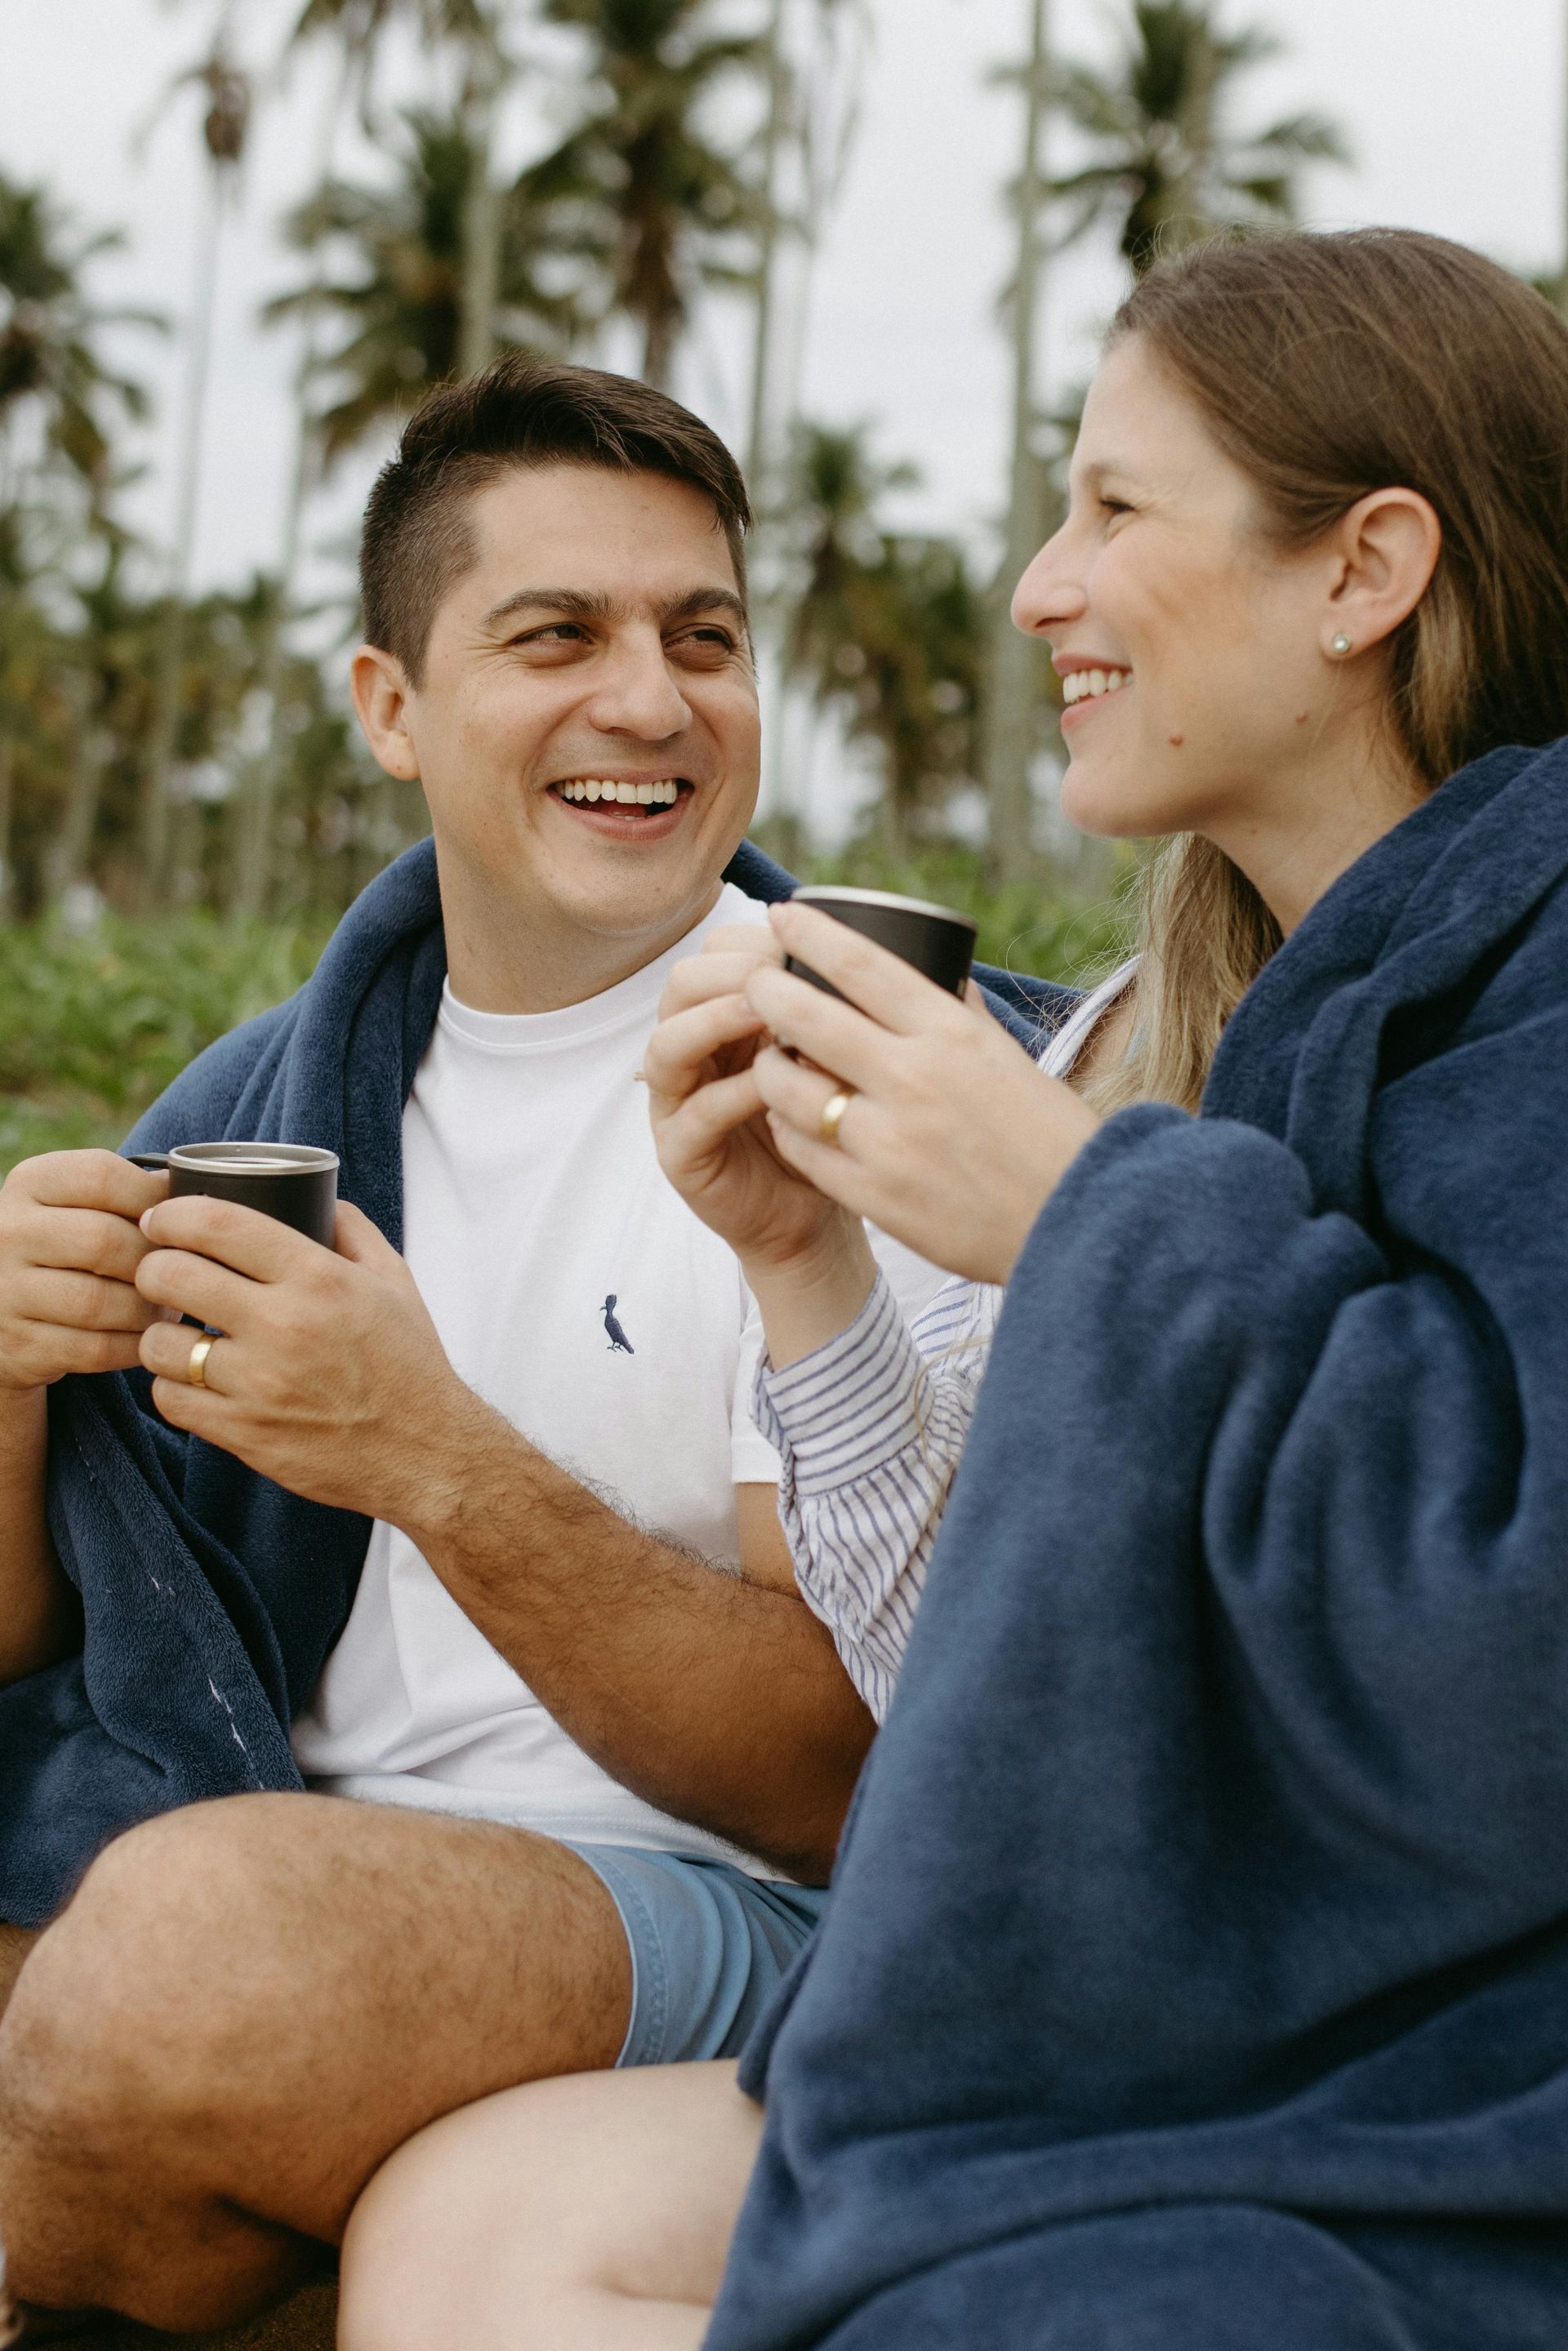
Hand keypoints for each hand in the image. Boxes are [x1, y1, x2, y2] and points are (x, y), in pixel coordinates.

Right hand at [0, 1150, 173, 1394]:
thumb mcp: (79, 1207)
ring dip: (147, 1311)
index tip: (178, 1222)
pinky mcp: (19, 1345)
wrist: (7, 1315)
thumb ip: (129, 1194)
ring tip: (166, 1309)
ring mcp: (6, 1290)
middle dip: (155, 1262)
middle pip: (103, 1240)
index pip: (101, 1176)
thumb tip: (196, 1192)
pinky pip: (93, 1349)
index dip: (153, 1199)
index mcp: (30, 1183)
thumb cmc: (69, 1251)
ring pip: (98, 1302)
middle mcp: (8, 1232)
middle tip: (182, 1275)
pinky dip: (131, 1346)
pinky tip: (146, 1338)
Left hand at [134, 1194, 485, 1534]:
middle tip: (160, 1274)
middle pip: (172, 1276)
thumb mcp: (395, 1282)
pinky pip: (170, 1400)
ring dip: (160, 1335)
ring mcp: (259, 1385)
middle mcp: (284, 1326)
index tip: (161, 1217)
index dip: (173, 1213)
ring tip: (179, 1334)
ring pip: (160, 1344)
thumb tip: (318, 1197)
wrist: (426, 1453)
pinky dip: (173, 1387)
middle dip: (153, 1268)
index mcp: (319, 1278)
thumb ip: (353, 1231)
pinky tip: (194, 1380)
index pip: (219, 1224)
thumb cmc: (409, 1364)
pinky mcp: (244, 1433)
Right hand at [646, 924, 858, 1278]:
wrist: (816, 1214)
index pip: (713, 954)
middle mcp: (691, 1052)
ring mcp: (677, 1103)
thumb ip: (826, 1008)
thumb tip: (862, 950)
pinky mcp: (679, 1154)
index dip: (751, 941)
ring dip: (715, 1020)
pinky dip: (731, 1093)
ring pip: (668, 1043)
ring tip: (763, 1012)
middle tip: (782, 972)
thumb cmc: (826, 1125)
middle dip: (732, 971)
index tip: (800, 942)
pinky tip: (771, 1085)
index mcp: (722, 1017)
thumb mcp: (829, 1053)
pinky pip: (696, 1112)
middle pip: (681, 985)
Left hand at [743, 903, 1103, 1286]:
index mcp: (951, 1035)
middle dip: (764, 991)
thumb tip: (928, 970)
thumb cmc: (1048, 1136)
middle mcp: (913, 1079)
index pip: (862, 965)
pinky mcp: (873, 1195)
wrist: (1078, 1225)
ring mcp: (888, 1141)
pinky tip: (791, 1118)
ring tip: (772, 1059)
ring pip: (788, 1087)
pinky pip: (801, 1149)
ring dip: (770, 1066)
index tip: (781, 917)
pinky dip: (787, 1127)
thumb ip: (959, 1016)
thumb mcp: (1008, 1058)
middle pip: (805, 1018)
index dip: (810, 934)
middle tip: (751, 982)